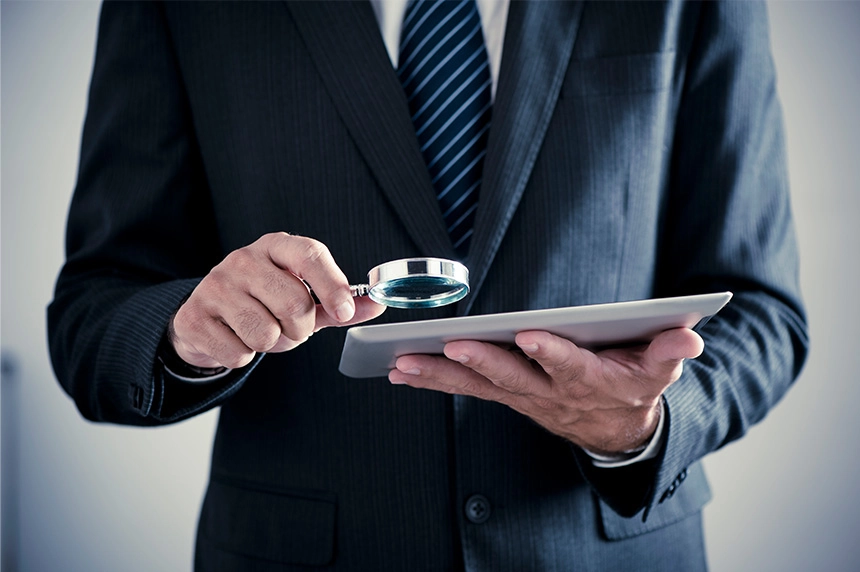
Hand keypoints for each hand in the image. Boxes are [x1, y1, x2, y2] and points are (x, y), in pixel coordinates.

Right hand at [170, 233, 384, 368]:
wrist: (205, 317)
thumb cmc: (262, 304)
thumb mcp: (304, 297)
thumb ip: (339, 303)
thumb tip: (377, 304)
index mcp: (275, 246)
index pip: (310, 254)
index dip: (333, 285)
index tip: (345, 312)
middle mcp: (242, 259)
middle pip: (294, 303)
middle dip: (300, 329)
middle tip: (290, 329)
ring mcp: (214, 286)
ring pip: (265, 333)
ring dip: (272, 345)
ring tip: (261, 333)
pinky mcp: (194, 317)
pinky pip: (238, 352)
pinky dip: (244, 356)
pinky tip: (235, 339)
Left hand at [388, 328, 703, 454]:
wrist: (617, 431)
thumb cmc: (634, 385)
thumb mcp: (660, 370)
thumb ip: (671, 351)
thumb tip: (691, 337)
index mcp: (591, 379)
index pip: (570, 366)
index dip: (551, 353)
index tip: (529, 335)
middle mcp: (552, 393)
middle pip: (515, 378)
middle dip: (484, 362)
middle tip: (453, 346)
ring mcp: (525, 398)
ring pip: (480, 387)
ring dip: (441, 376)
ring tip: (403, 362)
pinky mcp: (507, 397)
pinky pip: (466, 392)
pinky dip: (434, 382)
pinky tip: (401, 371)